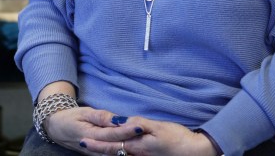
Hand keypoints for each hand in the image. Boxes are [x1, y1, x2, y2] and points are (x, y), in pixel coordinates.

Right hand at [43, 106, 142, 153]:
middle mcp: (94, 148)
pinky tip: (136, 149)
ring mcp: (96, 153)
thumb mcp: (84, 112)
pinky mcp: (98, 154)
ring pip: (116, 154)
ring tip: (146, 142)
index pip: (112, 134)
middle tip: (148, 135)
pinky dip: (125, 152)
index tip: (140, 126)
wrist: (57, 128)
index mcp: (90, 134)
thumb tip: (116, 119)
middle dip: (133, 142)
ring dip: (131, 149)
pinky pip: (113, 155)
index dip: (126, 130)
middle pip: (117, 146)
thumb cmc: (71, 117)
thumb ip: (101, 116)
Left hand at [79, 116, 217, 155]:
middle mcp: (136, 153)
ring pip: (119, 154)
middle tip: (81, 143)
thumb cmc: (178, 138)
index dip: (97, 142)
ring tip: (92, 147)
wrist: (193, 151)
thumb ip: (139, 125)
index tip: (83, 139)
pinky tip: (115, 151)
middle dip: (97, 148)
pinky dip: (118, 153)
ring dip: (105, 151)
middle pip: (113, 151)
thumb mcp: (159, 127)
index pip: (112, 144)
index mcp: (137, 145)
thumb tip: (121, 122)